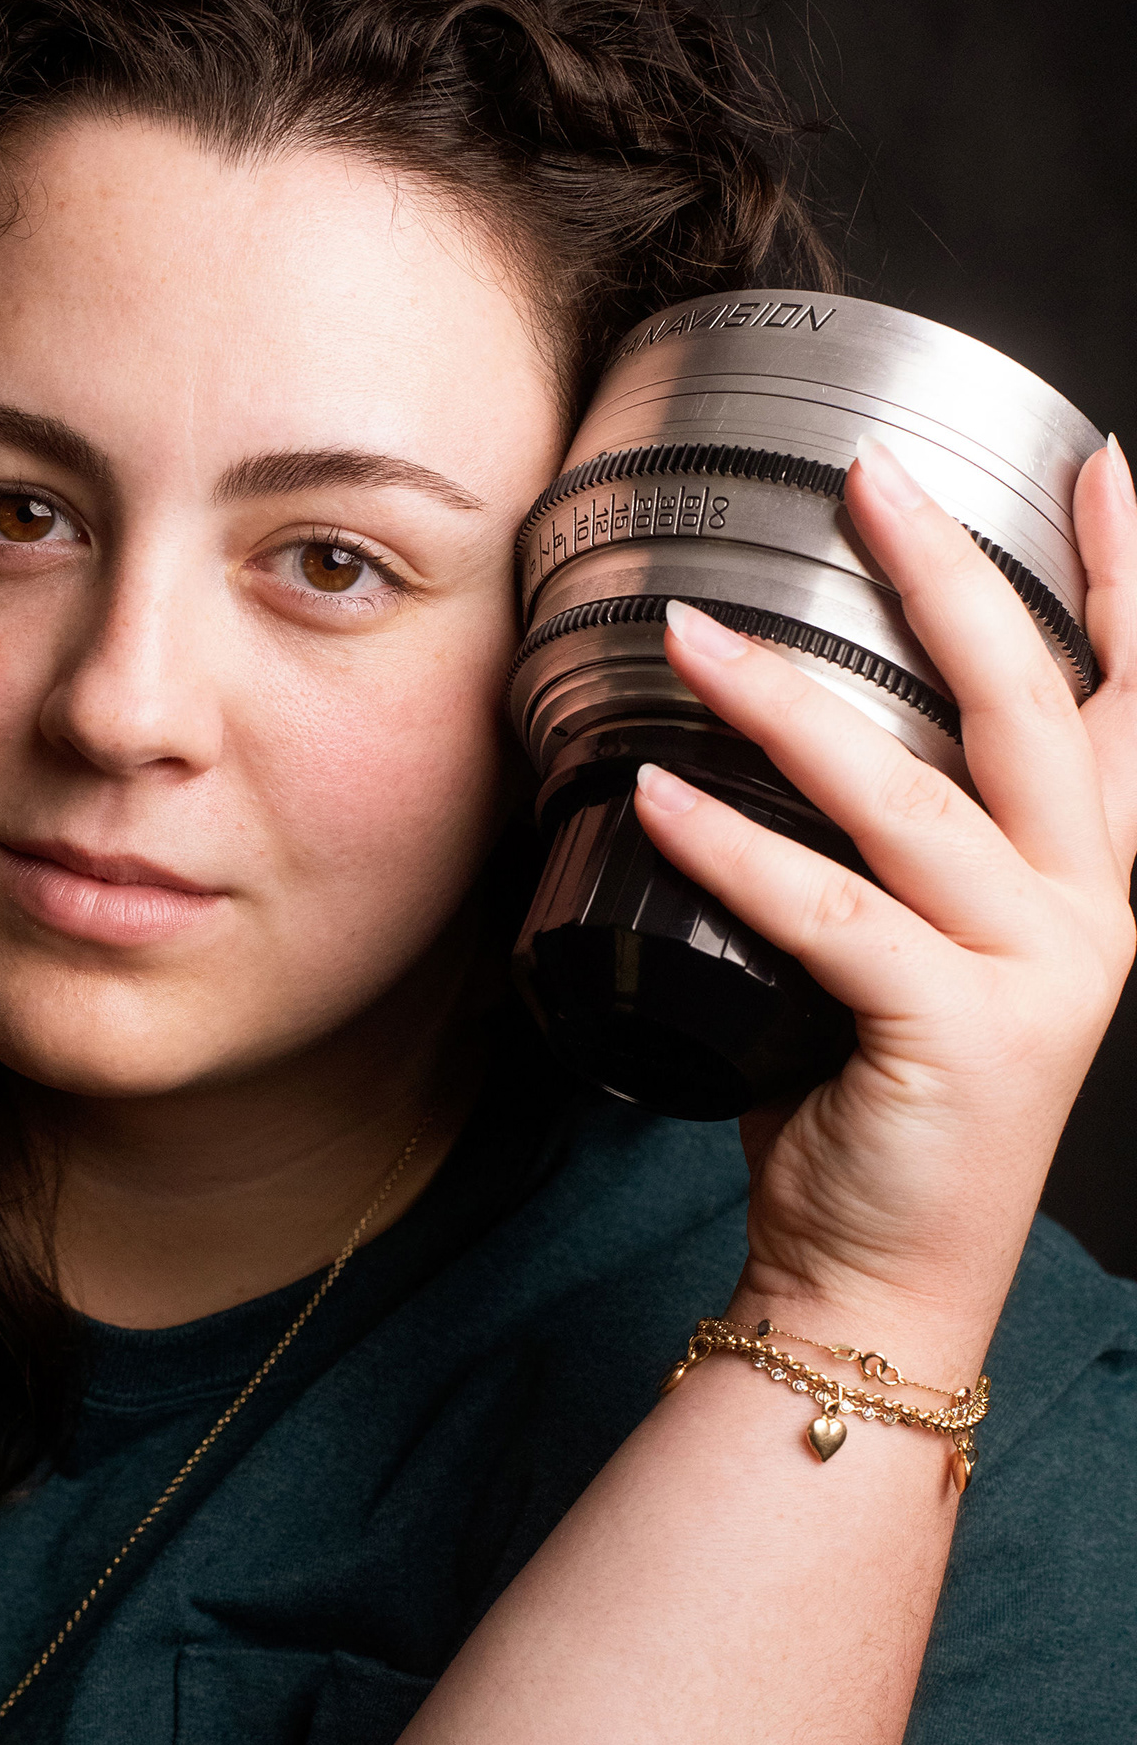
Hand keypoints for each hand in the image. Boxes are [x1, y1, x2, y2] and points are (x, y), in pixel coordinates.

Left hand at [633, 432, 1136, 1360]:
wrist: (882, 1276)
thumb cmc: (877, 1108)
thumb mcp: (906, 958)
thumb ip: (889, 858)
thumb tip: (771, 734)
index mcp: (1083, 885)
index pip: (1118, 706)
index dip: (1122, 582)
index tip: (1096, 468)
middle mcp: (1084, 915)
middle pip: (1023, 708)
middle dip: (949, 577)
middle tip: (870, 475)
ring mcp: (1035, 976)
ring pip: (909, 800)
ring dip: (787, 704)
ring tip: (692, 632)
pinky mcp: (959, 1034)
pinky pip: (828, 913)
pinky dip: (732, 850)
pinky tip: (653, 799)